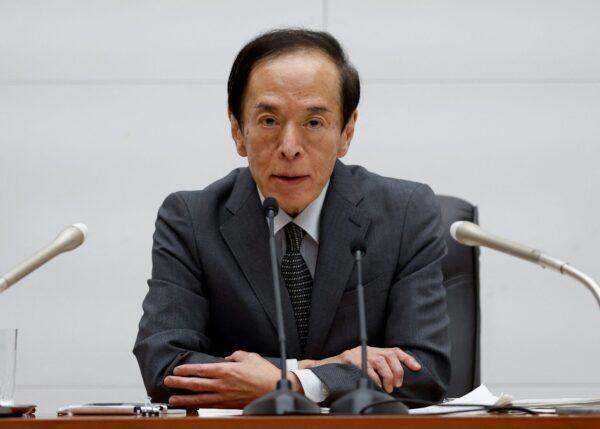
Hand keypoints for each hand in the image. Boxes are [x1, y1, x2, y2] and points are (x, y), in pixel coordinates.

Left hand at [164, 351, 295, 407]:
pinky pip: (209, 405)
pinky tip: (192, 406)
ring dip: (184, 398)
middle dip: (179, 383)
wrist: (274, 389)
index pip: (201, 370)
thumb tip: (228, 357)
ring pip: (200, 398)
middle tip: (167, 381)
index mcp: (226, 370)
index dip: (187, 370)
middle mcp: (222, 384)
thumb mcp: (249, 356)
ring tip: (173, 398)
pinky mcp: (228, 405)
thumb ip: (236, 355)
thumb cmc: (264, 374)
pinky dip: (199, 406)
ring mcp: (224, 396)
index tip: (177, 370)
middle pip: (196, 384)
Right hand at [300, 346, 420, 392]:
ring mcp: (357, 353)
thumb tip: (394, 380)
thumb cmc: (343, 372)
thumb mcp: (362, 367)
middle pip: (389, 356)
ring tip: (387, 388)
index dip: (407, 358)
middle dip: (397, 371)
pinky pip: (366, 368)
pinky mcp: (349, 360)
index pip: (393, 350)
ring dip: (387, 377)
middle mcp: (365, 349)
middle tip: (396, 384)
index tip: (417, 368)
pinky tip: (376, 385)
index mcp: (371, 350)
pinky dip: (374, 378)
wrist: (321, 370)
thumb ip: (375, 369)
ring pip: (380, 362)